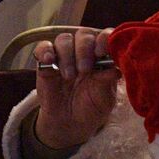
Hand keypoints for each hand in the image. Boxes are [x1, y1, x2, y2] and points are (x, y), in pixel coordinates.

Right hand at [32, 28, 118, 148]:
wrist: (69, 123)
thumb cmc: (91, 107)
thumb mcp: (104, 98)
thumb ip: (107, 82)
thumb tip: (115, 69)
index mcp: (102, 57)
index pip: (105, 37)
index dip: (104, 39)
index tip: (101, 52)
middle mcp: (84, 51)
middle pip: (84, 35)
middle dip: (84, 49)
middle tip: (84, 70)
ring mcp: (65, 55)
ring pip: (64, 39)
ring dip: (67, 55)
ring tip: (69, 77)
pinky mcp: (46, 62)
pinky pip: (43, 47)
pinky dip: (45, 51)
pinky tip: (49, 61)